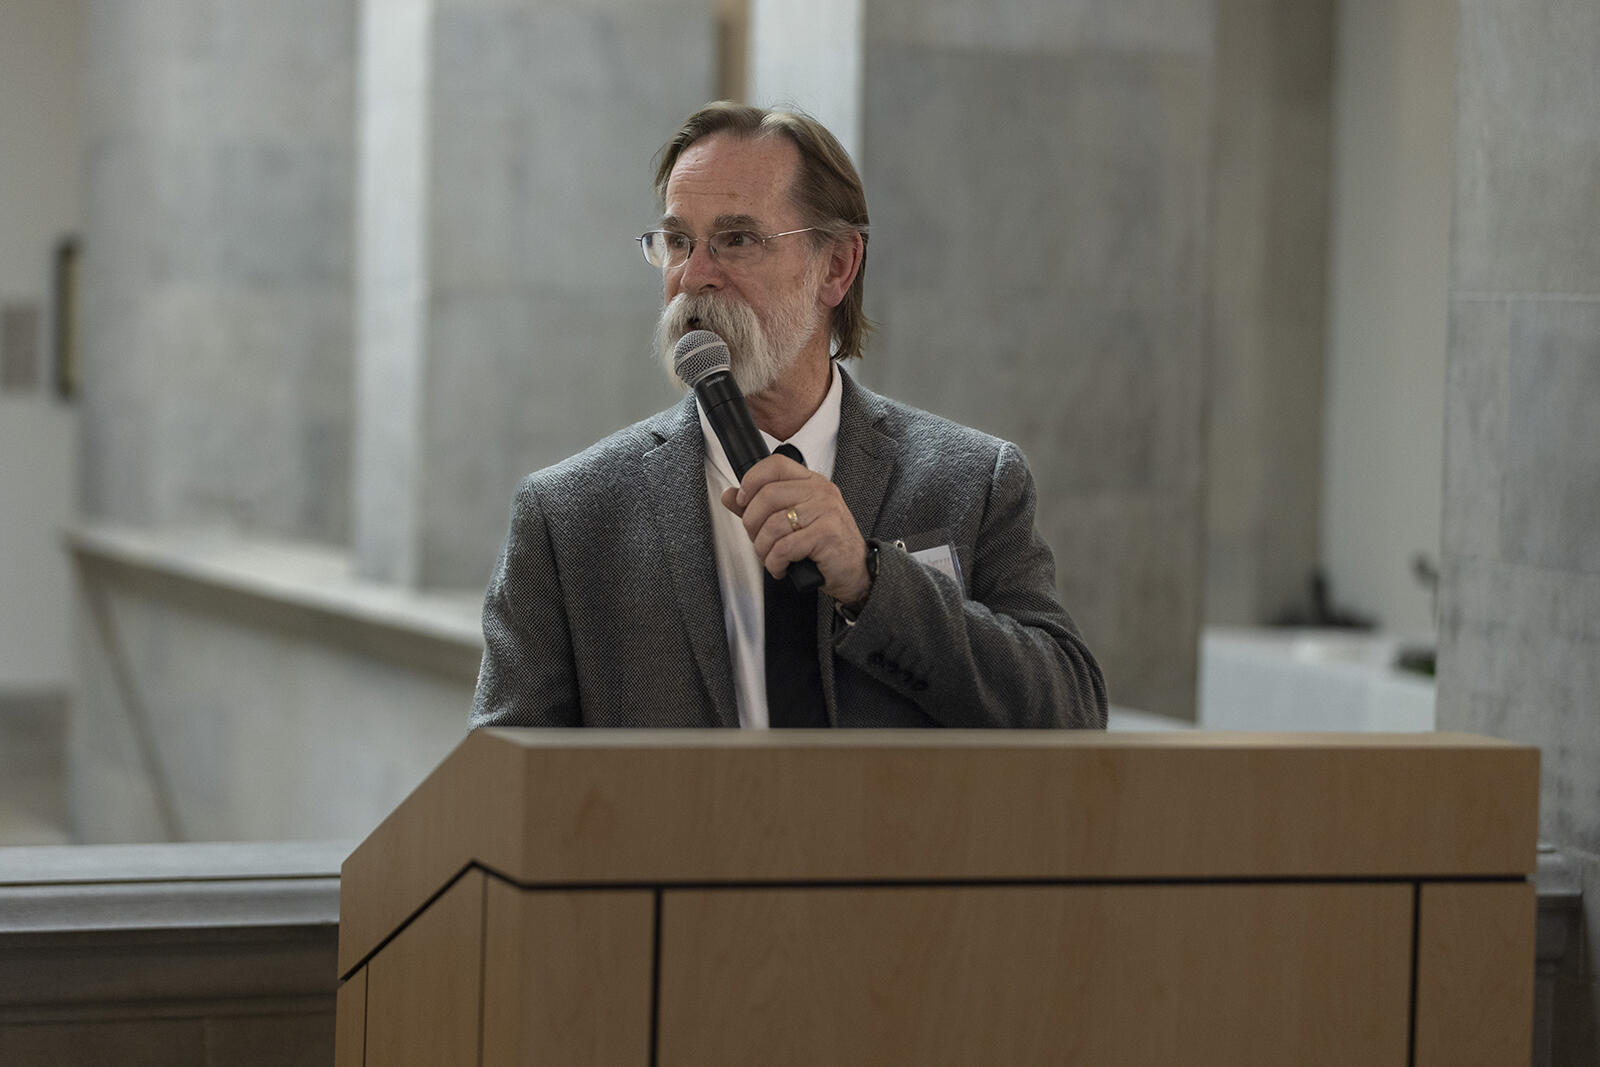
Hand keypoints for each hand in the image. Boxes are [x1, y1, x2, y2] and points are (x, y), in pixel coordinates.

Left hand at [720, 452, 870, 604]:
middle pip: (768, 495)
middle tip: (758, 540)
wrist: (856, 571)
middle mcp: (820, 492)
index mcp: (811, 482)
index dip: (751, 480)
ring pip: (773, 525)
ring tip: (771, 558)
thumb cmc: (824, 546)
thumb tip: (730, 495)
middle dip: (752, 524)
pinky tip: (781, 567)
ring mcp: (826, 511)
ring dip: (763, 548)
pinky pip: (785, 547)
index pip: (775, 465)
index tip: (743, 501)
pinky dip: (775, 562)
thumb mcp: (792, 521)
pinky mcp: (827, 534)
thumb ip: (760, 507)